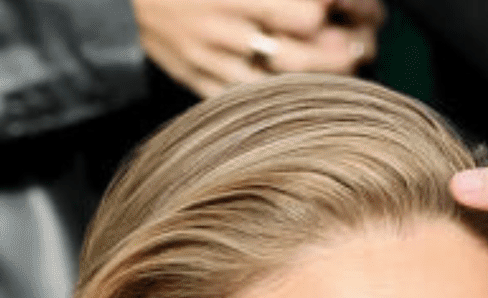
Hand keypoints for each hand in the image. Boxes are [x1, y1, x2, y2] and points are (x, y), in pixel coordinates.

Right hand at [133, 0, 381, 97]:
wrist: (120, 0)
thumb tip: (329, 0)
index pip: (312, 1)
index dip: (351, 4)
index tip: (367, 8)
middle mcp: (226, 17)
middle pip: (307, 37)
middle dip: (347, 42)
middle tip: (364, 41)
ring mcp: (212, 53)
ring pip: (285, 75)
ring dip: (326, 75)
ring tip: (346, 65)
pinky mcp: (200, 79)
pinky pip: (250, 98)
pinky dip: (284, 97)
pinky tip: (306, 91)